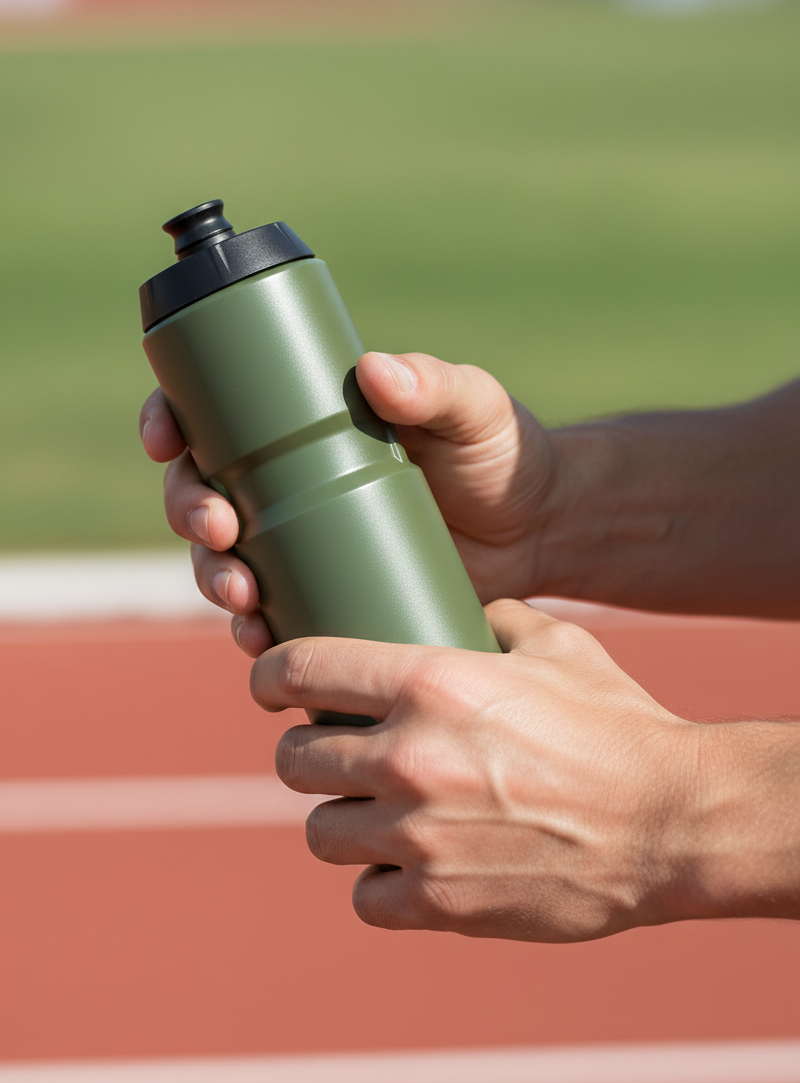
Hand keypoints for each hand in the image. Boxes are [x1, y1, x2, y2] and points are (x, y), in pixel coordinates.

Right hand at [140, 352, 554, 655]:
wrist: (537, 532)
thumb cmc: (500, 454)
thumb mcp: (472, 407)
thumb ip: (435, 383)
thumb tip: (375, 370)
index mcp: (305, 422)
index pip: (215, 412)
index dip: (170, 420)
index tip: (165, 437)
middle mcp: (289, 481)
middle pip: (202, 491)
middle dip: (188, 511)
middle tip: (220, 528)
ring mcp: (303, 542)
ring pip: (223, 558)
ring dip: (210, 577)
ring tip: (242, 596)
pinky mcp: (326, 594)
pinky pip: (267, 614)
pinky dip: (251, 629)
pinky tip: (257, 640)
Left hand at [254, 599, 702, 941]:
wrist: (672, 822)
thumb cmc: (617, 725)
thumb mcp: (558, 646)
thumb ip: (498, 617)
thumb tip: (468, 611)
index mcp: (429, 682)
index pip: (299, 669)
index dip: (269, 676)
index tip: (269, 686)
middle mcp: (409, 757)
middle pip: (294, 762)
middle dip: (306, 757)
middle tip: (334, 756)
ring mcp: (419, 837)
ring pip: (321, 833)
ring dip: (341, 822)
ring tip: (373, 815)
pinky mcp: (440, 902)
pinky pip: (365, 899)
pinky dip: (379, 885)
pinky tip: (407, 869)